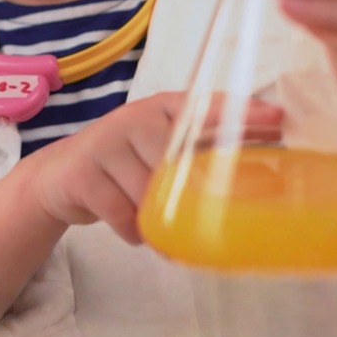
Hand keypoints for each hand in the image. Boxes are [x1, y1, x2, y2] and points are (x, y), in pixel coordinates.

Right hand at [25, 92, 283, 245]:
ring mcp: (107, 143)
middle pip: (177, 161)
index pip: (206, 106)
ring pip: (150, 194)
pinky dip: (132, 230)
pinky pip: (123, 215)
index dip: (242, 112)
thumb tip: (260, 182)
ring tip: (154, 225)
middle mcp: (135, 118)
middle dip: (187, 195)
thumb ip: (196, 156)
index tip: (278, 120)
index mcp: (161, 109)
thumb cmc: (123, 165)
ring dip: (157, 220)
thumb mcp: (158, 151)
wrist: (58, 176)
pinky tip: (131, 227)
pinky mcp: (83, 174)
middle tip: (200, 216)